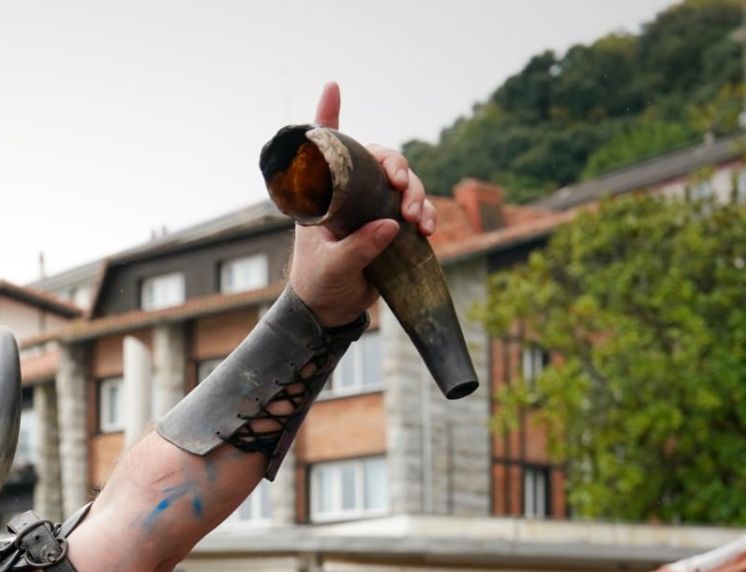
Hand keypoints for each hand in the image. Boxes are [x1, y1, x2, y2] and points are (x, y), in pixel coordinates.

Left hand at [285, 83, 437, 327]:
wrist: (330, 310)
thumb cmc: (318, 284)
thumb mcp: (332, 267)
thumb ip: (357, 248)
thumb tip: (390, 225)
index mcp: (326, 196)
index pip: (327, 150)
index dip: (328, 117)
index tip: (332, 87)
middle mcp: (351, 195)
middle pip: (380, 159)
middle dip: (397, 165)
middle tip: (400, 184)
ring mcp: (374, 208)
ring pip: (403, 182)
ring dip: (416, 192)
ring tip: (417, 216)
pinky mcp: (393, 226)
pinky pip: (416, 209)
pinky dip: (425, 213)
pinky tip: (427, 228)